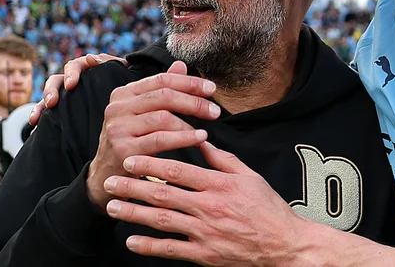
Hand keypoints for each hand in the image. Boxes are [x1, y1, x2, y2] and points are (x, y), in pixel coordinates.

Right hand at [28, 52, 125, 124]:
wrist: (129, 99)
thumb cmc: (127, 81)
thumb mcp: (121, 71)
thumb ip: (109, 64)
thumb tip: (90, 58)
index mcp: (88, 68)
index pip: (74, 66)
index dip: (71, 74)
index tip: (71, 85)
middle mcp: (75, 79)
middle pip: (57, 80)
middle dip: (51, 91)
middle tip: (51, 103)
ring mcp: (68, 94)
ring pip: (49, 96)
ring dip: (40, 106)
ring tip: (35, 119)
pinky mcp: (66, 108)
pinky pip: (50, 112)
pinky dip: (41, 117)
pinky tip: (34, 127)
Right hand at [85, 61, 218, 210]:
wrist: (106, 176)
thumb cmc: (131, 141)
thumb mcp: (142, 113)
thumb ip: (161, 89)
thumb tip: (181, 65)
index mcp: (123, 93)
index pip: (161, 79)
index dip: (189, 82)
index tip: (211, 88)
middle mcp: (117, 107)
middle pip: (163, 96)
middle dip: (193, 101)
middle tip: (216, 110)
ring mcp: (118, 128)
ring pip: (163, 117)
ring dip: (190, 122)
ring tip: (208, 128)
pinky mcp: (123, 149)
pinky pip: (160, 140)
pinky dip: (184, 138)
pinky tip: (199, 138)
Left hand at [103, 141, 308, 265]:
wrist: (284, 245)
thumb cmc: (268, 208)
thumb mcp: (249, 176)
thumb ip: (222, 159)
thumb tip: (202, 140)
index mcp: (218, 184)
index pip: (177, 171)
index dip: (150, 164)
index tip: (131, 159)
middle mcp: (209, 207)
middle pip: (162, 194)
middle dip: (132, 187)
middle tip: (110, 181)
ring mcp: (205, 233)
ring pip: (161, 221)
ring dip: (133, 213)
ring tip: (112, 207)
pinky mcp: (205, 254)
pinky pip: (171, 249)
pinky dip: (149, 246)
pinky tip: (131, 241)